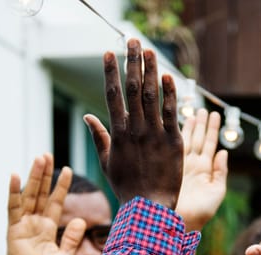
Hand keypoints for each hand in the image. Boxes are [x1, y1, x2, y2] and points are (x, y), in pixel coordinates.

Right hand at [3, 155, 85, 254]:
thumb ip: (72, 238)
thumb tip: (81, 220)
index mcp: (48, 229)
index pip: (55, 202)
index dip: (61, 186)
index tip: (67, 169)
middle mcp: (35, 223)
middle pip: (41, 193)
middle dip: (45, 174)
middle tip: (48, 154)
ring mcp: (23, 225)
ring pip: (30, 196)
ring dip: (34, 177)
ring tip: (40, 158)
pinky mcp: (13, 230)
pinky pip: (13, 207)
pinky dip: (14, 192)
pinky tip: (15, 175)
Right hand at [84, 39, 182, 208]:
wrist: (148, 207)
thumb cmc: (126, 187)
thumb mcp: (107, 162)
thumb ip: (99, 136)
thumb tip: (87, 116)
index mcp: (118, 133)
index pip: (112, 95)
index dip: (110, 72)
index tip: (108, 52)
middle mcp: (135, 130)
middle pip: (133, 88)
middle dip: (132, 62)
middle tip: (132, 41)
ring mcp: (155, 134)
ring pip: (152, 96)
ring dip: (150, 71)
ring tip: (149, 50)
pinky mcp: (173, 141)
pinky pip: (171, 113)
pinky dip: (170, 94)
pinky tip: (167, 76)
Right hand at [176, 109, 227, 230]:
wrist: (179, 224)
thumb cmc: (200, 214)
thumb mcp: (216, 193)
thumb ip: (221, 173)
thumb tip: (224, 152)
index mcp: (204, 171)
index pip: (210, 145)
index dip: (212, 129)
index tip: (214, 114)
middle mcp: (192, 166)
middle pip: (197, 139)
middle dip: (200, 124)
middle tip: (201, 108)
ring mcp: (179, 166)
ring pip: (185, 141)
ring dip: (188, 126)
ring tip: (191, 111)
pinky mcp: (168, 169)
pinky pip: (173, 149)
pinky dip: (174, 136)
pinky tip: (174, 124)